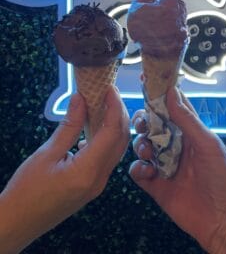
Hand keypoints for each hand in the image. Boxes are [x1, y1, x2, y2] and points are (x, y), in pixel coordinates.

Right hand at [0, 86, 129, 253]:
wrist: (17, 224)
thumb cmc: (27, 191)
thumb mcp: (46, 154)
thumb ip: (69, 126)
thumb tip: (81, 98)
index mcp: (88, 171)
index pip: (112, 133)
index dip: (114, 107)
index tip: (110, 89)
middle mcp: (99, 179)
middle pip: (120, 141)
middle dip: (118, 114)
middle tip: (110, 93)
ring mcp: (98, 185)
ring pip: (116, 150)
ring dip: (115, 127)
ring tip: (105, 105)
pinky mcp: (92, 186)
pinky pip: (107, 159)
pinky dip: (107, 140)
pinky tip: (94, 128)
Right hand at [130, 87, 225, 253]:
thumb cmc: (224, 176)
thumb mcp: (207, 143)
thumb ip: (187, 119)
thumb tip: (171, 92)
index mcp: (190, 133)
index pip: (171, 108)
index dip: (159, 95)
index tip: (144, 82)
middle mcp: (175, 146)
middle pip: (152, 126)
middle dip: (143, 121)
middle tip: (143, 124)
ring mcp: (165, 165)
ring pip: (142, 146)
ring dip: (140, 144)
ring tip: (148, 152)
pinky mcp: (156, 186)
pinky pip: (138, 172)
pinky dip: (138, 168)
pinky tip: (148, 172)